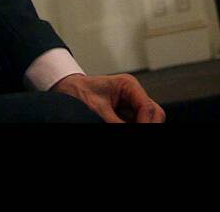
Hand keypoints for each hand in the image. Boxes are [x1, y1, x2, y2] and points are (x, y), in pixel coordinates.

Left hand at [50, 72, 164, 122]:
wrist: (65, 92)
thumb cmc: (77, 93)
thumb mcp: (97, 109)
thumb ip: (114, 122)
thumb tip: (126, 129)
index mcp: (128, 85)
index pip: (148, 107)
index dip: (146, 123)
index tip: (138, 130)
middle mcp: (132, 95)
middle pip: (154, 114)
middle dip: (147, 125)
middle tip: (138, 134)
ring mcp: (130, 106)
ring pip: (147, 120)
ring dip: (140, 125)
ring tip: (121, 126)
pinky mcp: (124, 116)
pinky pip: (134, 123)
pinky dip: (132, 126)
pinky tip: (119, 125)